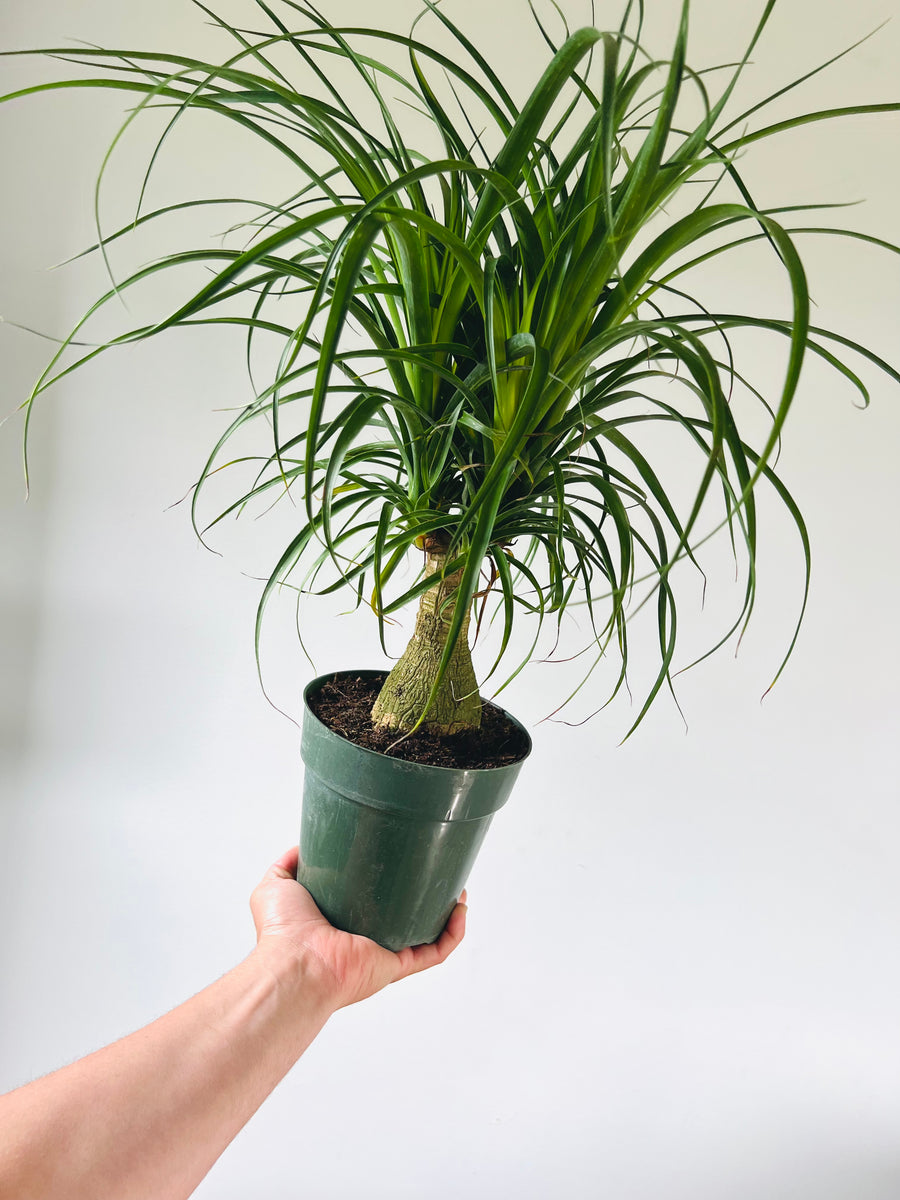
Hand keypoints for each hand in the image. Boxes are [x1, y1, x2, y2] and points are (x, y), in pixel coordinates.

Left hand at [249, 846, 466, 1009]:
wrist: (296, 963)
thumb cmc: (282, 930)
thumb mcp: (276, 883)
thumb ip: (287, 863)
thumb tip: (302, 846)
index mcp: (341, 923)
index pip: (371, 903)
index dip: (390, 883)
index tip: (403, 859)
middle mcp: (365, 940)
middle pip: (404, 917)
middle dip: (424, 897)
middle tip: (436, 871)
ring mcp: (383, 954)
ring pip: (426, 934)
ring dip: (446, 913)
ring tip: (458, 888)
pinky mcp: (396, 965)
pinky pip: (434, 952)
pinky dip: (453, 935)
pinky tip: (460, 910)